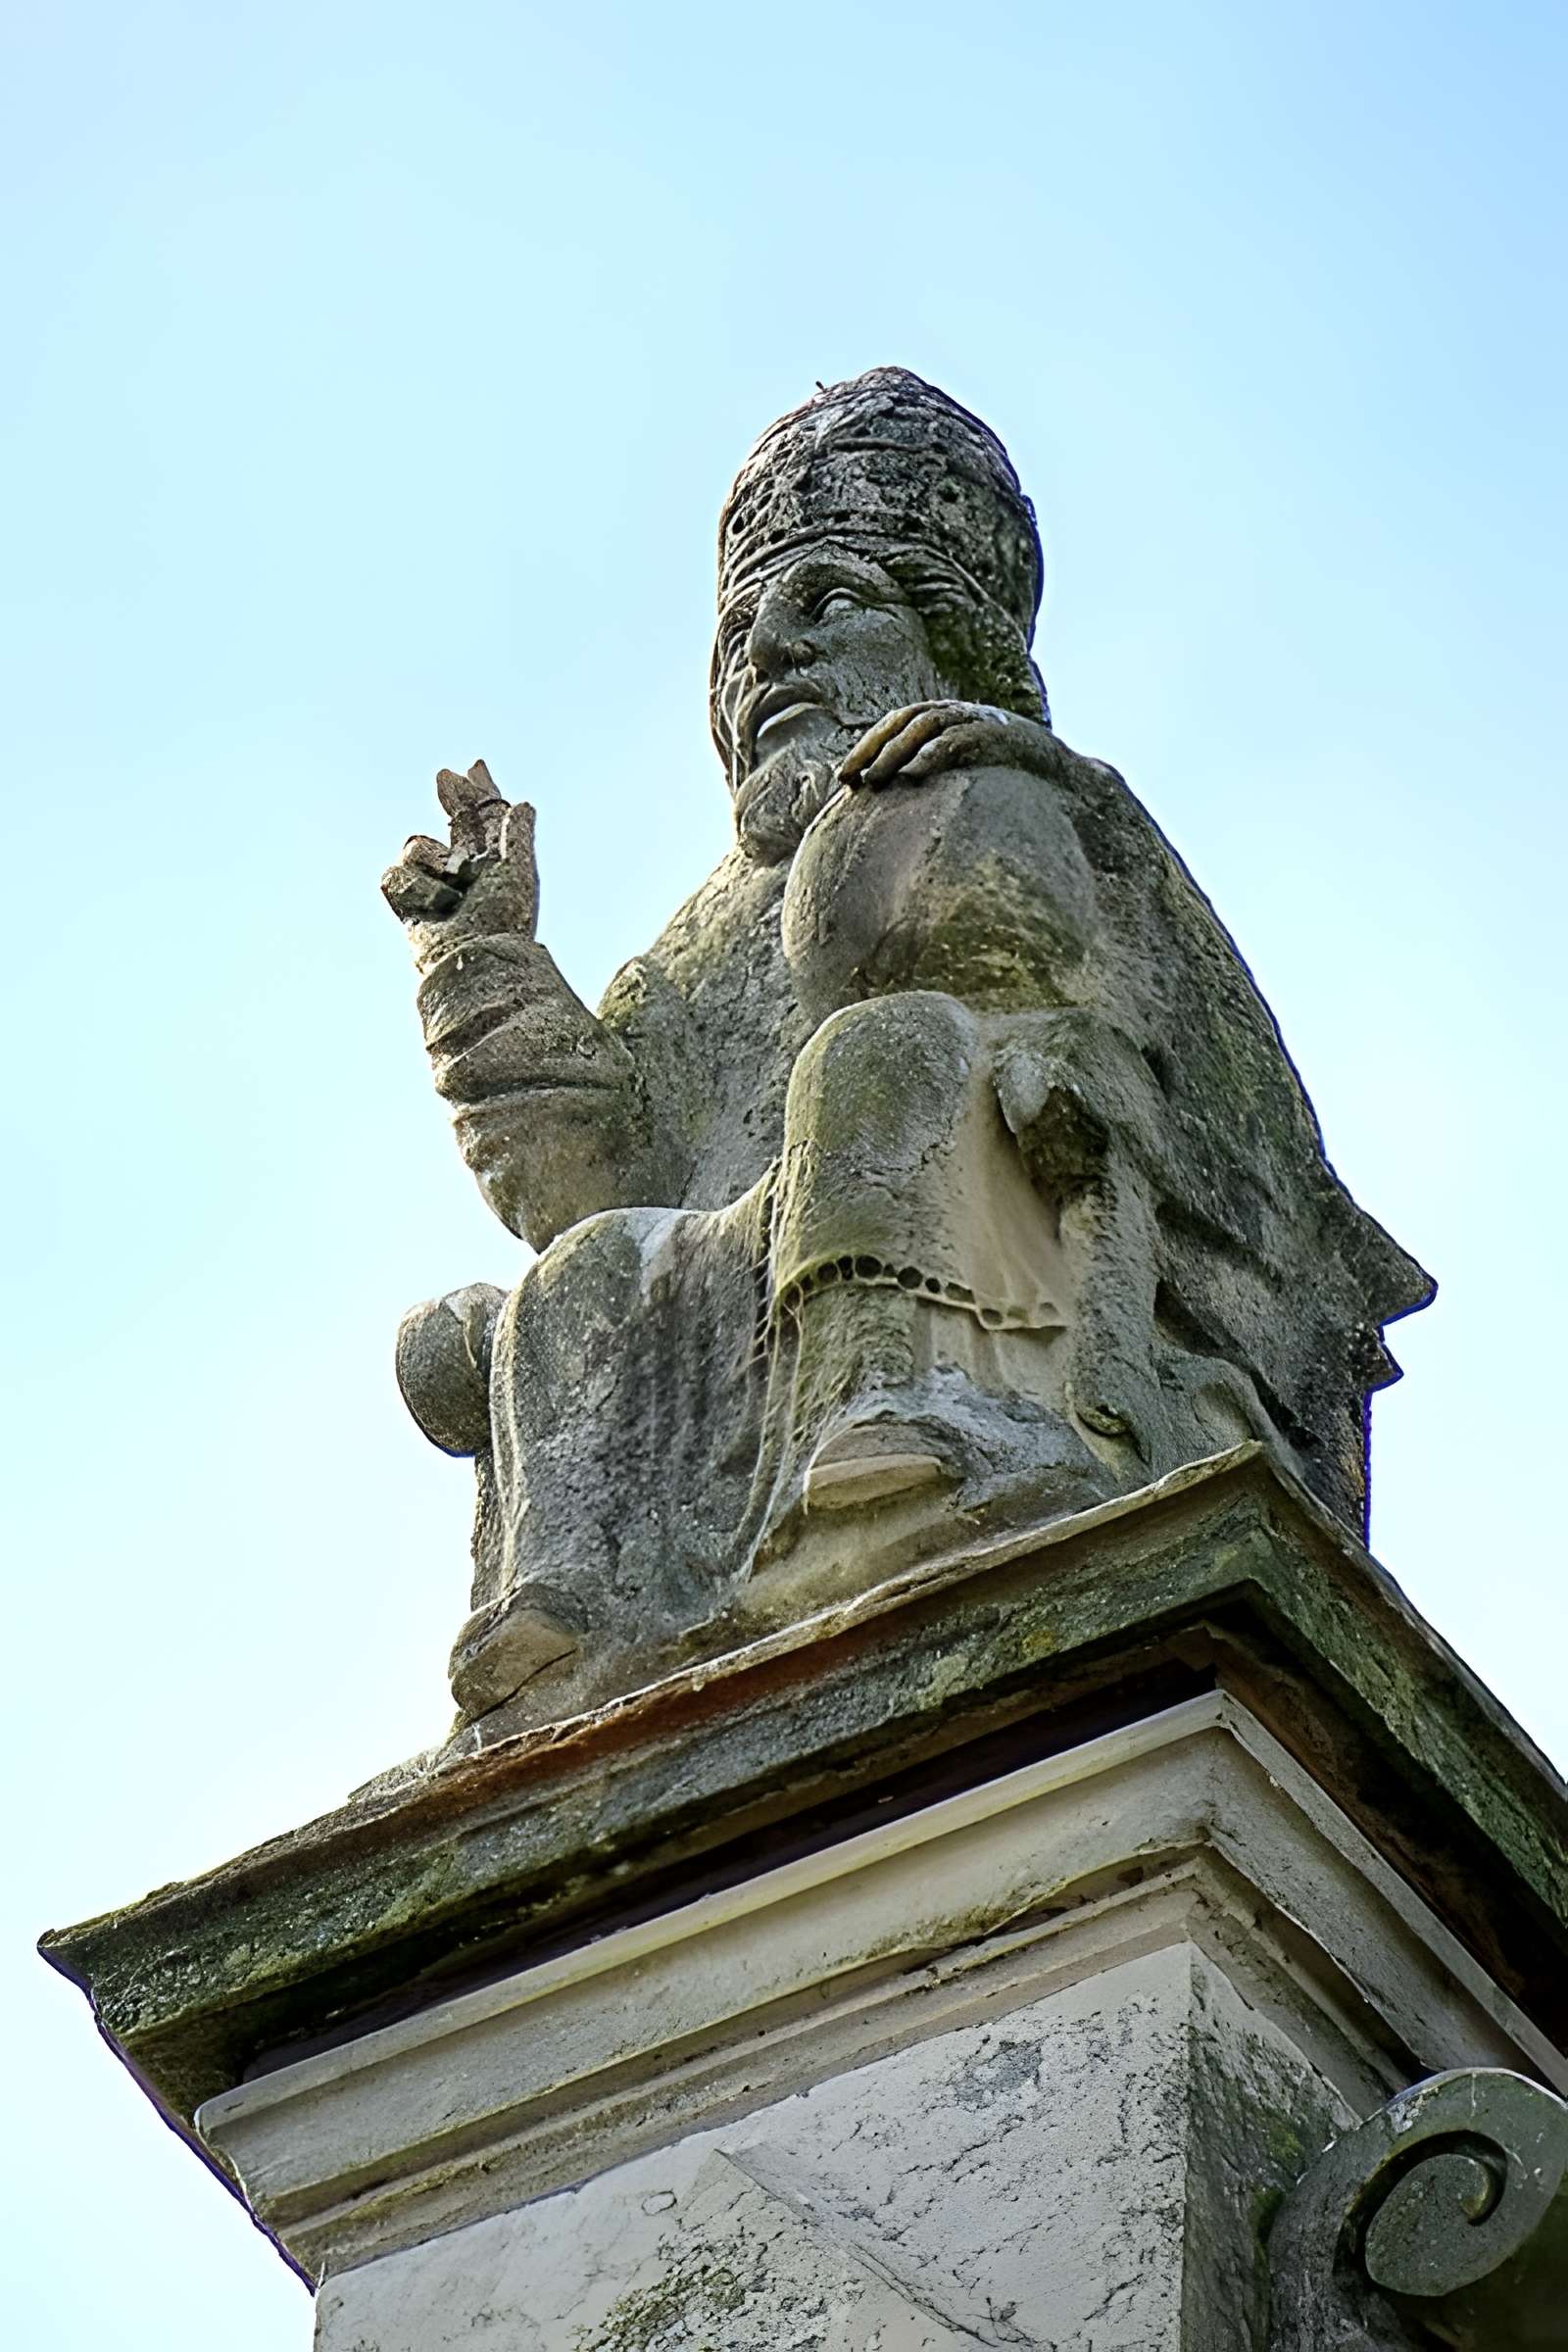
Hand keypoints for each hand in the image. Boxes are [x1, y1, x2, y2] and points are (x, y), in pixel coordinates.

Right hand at [381, 761, 538, 950]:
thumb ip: (516, 836)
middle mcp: (464, 871)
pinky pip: (396, 873)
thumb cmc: (501, 922)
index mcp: (493, 865)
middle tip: (445, 776)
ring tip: (455, 890)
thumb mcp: (515, 873)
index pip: (485, 821)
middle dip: (452, 797)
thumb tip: (524, 803)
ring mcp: (433, 884)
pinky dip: (416, 888)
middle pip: (452, 821)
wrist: (472, 958)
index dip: (479, 794)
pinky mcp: (406, 901)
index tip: (474, 767)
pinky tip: (435, 908)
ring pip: (416, 846)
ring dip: (435, 864)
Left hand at [838, 701, 1056, 790]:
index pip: (897, 725)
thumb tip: (897, 811)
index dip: (868, 746)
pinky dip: (931, 756)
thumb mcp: (969, 776)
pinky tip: (911, 777)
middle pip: (903, 721)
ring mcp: (978, 721)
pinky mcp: (996, 735)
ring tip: (873, 780)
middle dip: (871, 748)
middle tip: (848, 778)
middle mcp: (960, 714)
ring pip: (924, 727)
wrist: (1067, 779)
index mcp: (949, 721)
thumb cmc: (1015, 782)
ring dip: (894, 752)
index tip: (845, 776)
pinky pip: (957, 740)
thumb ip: (938, 780)